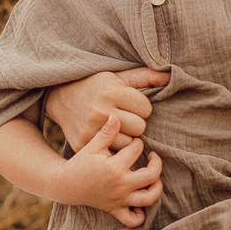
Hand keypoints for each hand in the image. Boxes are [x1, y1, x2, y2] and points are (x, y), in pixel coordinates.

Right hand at [44, 68, 169, 149]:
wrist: (60, 97)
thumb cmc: (96, 85)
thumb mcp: (118, 75)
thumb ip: (146, 76)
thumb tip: (171, 77)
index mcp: (112, 92)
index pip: (146, 109)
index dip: (142, 107)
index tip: (132, 105)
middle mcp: (101, 111)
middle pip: (140, 128)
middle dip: (136, 123)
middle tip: (126, 118)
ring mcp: (91, 130)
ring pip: (128, 144)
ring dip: (127, 138)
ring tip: (119, 129)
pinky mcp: (82, 143)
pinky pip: (111, 154)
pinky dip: (113, 149)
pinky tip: (109, 139)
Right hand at [53, 118, 164, 226]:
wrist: (65, 185)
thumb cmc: (80, 163)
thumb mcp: (91, 145)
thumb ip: (106, 132)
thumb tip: (116, 116)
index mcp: (114, 167)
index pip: (137, 150)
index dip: (138, 142)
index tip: (134, 142)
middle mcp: (120, 185)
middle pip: (151, 176)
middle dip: (156, 163)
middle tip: (152, 156)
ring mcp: (119, 199)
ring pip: (148, 199)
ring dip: (156, 188)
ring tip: (154, 178)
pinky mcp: (115, 209)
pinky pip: (133, 220)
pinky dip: (141, 215)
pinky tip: (141, 202)